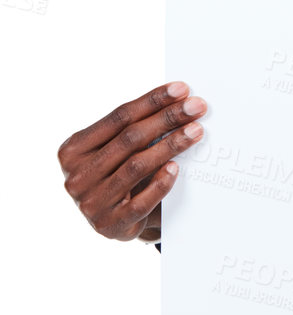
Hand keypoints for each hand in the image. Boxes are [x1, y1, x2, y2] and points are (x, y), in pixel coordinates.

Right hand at [57, 82, 206, 243]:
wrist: (112, 223)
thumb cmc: (115, 176)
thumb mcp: (111, 152)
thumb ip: (129, 131)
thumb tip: (176, 101)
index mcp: (72, 150)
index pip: (119, 116)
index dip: (152, 101)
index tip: (181, 90)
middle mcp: (77, 176)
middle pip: (130, 138)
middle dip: (167, 118)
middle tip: (196, 107)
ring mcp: (91, 202)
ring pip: (137, 166)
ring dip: (171, 145)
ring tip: (196, 131)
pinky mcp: (110, 224)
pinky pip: (141, 201)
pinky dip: (161, 183)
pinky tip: (177, 168)